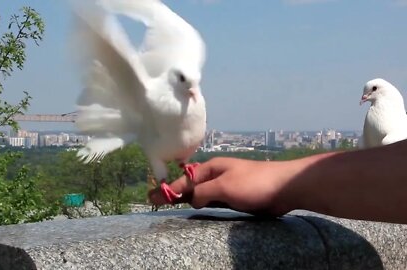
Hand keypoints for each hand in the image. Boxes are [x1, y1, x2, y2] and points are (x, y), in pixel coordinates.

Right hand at [149, 157, 300, 215]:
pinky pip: (214, 200)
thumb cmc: (254, 183)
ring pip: (201, 193)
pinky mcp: (236, 196)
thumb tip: (193, 200)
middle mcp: (217, 175)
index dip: (169, 188)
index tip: (153, 195)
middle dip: (173, 192)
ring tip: (170, 205)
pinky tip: (198, 210)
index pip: (185, 179)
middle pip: (190, 185)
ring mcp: (226, 185)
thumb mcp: (223, 186)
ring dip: (187, 198)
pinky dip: (203, 204)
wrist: (285, 187)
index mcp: (212, 168)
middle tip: (155, 200)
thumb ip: (204, 192)